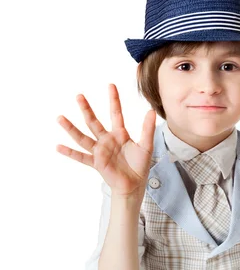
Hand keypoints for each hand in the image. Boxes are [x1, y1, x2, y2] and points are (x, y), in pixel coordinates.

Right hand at [56, 83, 156, 197]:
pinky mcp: (96, 163)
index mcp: (120, 134)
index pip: (115, 113)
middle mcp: (107, 140)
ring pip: (83, 137)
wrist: (134, 184)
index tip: (110, 85)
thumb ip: (147, 129)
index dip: (114, 100)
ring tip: (60, 118)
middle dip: (86, 109)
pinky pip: (81, 157)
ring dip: (71, 128)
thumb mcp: (146, 146)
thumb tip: (151, 111)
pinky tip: (58, 147)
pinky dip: (70, 153)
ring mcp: (100, 151)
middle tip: (79, 96)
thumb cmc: (140, 165)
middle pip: (94, 122)